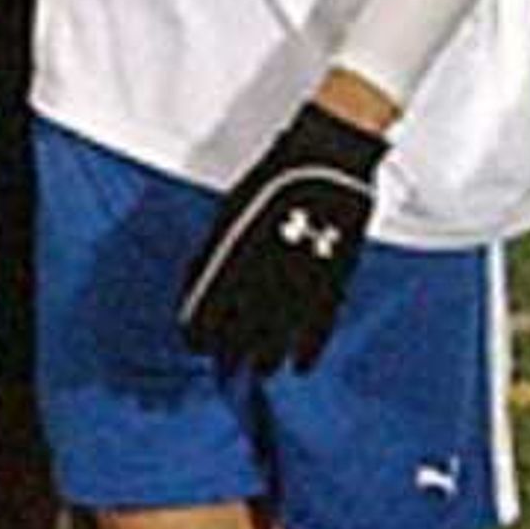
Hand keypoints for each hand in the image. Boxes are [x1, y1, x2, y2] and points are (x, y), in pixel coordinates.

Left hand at [175, 98, 387, 371]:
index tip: (194, 345)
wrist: (327, 156)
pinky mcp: (336, 274)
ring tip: (260, 372)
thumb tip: (193, 284)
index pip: (211, 300)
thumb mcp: (233, 208)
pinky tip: (301, 367)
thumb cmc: (275, 177)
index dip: (202, 326)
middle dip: (232, 348)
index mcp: (238, 247)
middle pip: (245, 320)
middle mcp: (268, 265)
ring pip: (281, 327)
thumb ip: (214, 249)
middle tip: (224, 369)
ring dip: (268, 354)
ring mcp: (304, 272)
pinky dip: (311, 346)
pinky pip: (322, 321)